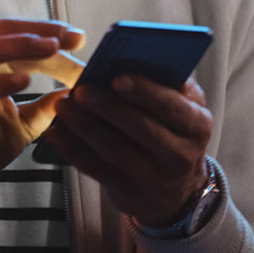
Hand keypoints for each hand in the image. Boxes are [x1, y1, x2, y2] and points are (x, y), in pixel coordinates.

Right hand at [0, 18, 84, 210]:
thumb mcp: (21, 126)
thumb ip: (45, 109)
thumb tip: (74, 94)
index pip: (19, 38)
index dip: (50, 34)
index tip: (81, 39)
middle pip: (2, 31)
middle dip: (39, 29)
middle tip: (71, 37)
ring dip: (20, 44)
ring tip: (51, 47)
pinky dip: (0, 81)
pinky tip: (26, 81)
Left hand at [45, 74, 214, 226]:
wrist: (177, 190)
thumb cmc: (174, 133)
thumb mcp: (183, 109)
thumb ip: (166, 85)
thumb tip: (130, 59)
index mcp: (197, 124)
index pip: (171, 106)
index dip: (144, 92)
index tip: (117, 77)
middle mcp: (181, 154)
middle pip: (142, 129)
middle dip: (108, 107)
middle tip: (81, 89)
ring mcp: (155, 178)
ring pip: (115, 150)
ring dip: (85, 126)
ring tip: (63, 105)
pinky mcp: (128, 193)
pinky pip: (96, 169)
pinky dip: (72, 149)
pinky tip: (55, 131)